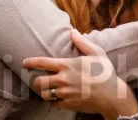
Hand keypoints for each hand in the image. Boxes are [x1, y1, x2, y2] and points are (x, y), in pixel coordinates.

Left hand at [23, 29, 137, 118]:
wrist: (112, 96)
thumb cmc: (105, 72)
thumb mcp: (96, 53)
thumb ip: (82, 42)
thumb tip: (72, 32)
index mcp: (67, 65)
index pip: (42, 63)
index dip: (30, 62)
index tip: (24, 63)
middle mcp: (63, 80)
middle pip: (39, 82)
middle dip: (35, 80)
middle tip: (37, 79)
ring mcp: (65, 93)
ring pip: (44, 94)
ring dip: (44, 91)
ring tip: (46, 89)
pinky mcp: (68, 104)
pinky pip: (53, 104)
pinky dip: (53, 101)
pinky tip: (57, 97)